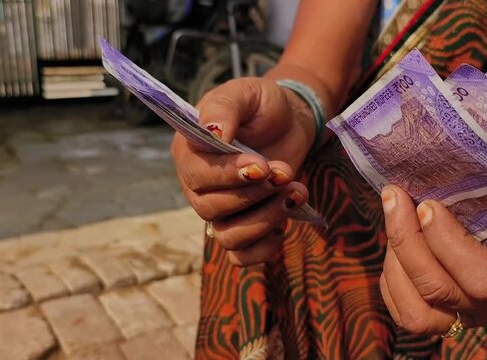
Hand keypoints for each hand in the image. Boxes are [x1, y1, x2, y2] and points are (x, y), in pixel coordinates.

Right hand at [171, 78, 315, 265]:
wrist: (290, 122)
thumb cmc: (263, 105)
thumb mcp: (245, 93)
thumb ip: (225, 107)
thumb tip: (214, 132)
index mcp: (190, 152)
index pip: (196, 175)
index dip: (228, 175)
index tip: (263, 166)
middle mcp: (198, 186)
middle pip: (211, 208)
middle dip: (255, 194)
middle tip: (285, 173)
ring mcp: (219, 211)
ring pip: (228, 236)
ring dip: (266, 219)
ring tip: (296, 192)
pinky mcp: (243, 227)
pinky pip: (241, 256)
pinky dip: (264, 248)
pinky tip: (285, 222)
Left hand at [378, 185, 486, 334]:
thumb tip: (440, 166)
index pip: (484, 279)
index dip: (447, 243)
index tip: (428, 204)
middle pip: (437, 289)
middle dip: (406, 239)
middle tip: (394, 196)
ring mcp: (469, 318)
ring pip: (415, 311)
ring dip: (394, 259)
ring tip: (395, 218)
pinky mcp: (443, 320)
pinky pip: (405, 312)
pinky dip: (391, 277)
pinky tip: (396, 244)